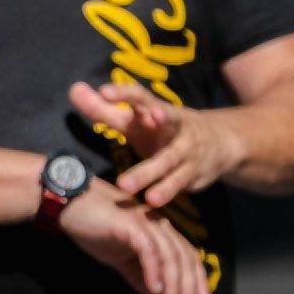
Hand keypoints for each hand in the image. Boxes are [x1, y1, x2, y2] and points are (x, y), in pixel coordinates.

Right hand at [57, 175, 213, 293]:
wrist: (69, 205)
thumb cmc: (93, 228)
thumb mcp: (119, 257)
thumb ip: (138, 274)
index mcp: (159, 232)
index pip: (186, 257)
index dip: (197, 281)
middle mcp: (158, 226)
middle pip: (184, 258)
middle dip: (190, 289)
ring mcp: (146, 224)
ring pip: (170, 256)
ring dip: (174, 285)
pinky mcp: (131, 225)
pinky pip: (148, 250)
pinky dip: (153, 270)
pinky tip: (155, 290)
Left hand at [69, 80, 239, 207]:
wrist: (219, 142)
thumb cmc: (161, 130)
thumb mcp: (135, 120)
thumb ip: (104, 109)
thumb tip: (74, 90)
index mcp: (156, 109)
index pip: (141, 96)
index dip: (124, 93)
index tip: (105, 92)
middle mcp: (175, 126)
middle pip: (164, 124)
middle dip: (149, 127)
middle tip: (125, 135)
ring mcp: (187, 149)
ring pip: (170, 162)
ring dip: (153, 176)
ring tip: (133, 190)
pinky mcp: (195, 171)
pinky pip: (180, 183)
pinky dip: (168, 192)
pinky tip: (153, 203)